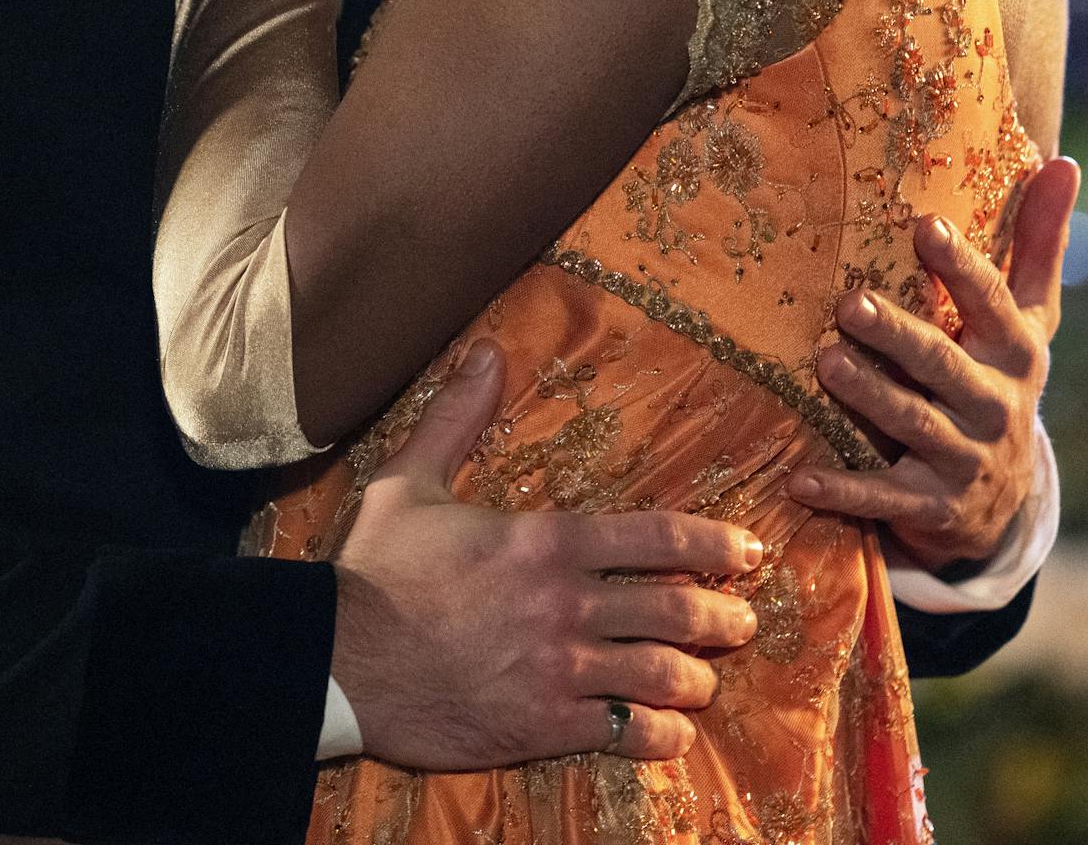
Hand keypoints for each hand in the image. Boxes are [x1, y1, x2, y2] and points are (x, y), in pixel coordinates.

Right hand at [330, 340, 763, 768]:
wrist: (339, 659)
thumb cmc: (376, 570)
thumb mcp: (410, 481)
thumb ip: (458, 418)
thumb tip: (485, 352)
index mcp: (547, 540)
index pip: (657, 537)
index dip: (714, 545)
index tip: (748, 551)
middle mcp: (568, 603)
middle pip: (677, 609)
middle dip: (723, 616)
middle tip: (743, 621)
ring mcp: (560, 668)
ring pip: (663, 676)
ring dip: (698, 680)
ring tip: (707, 682)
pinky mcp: (543, 725)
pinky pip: (623, 733)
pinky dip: (659, 736)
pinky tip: (671, 736)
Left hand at [785, 156, 1080, 570]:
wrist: (1003, 505)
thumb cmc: (1001, 381)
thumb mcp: (1029, 320)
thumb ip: (1040, 243)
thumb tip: (1063, 160)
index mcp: (1016, 352)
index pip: (991, 303)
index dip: (961, 267)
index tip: (926, 224)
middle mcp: (994, 405)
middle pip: (944, 365)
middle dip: (900, 336)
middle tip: (851, 304)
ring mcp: (964, 460)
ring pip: (913, 424)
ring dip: (869, 397)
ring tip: (823, 363)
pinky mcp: (931, 509)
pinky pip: (883, 500)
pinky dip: (842, 491)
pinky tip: (799, 478)